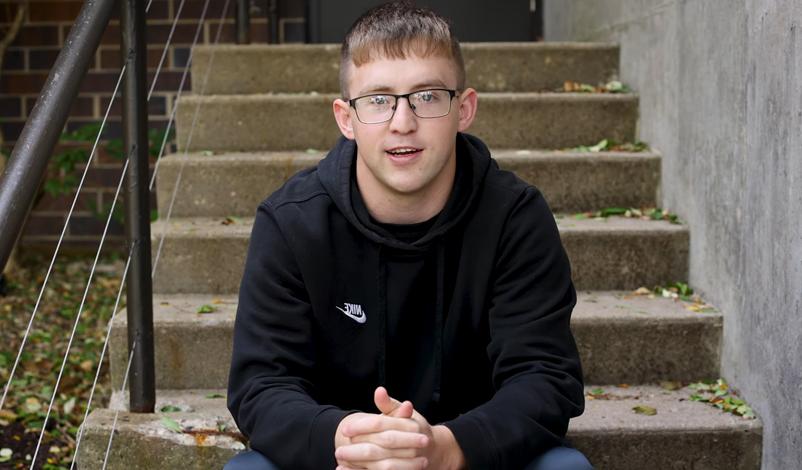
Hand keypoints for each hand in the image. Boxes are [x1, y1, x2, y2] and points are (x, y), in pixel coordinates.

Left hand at [334, 387, 464, 469]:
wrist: (434, 452)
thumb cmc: (414, 430)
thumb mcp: (404, 414)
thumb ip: (389, 404)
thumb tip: (379, 390)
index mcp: (411, 426)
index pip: (381, 424)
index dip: (362, 426)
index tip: (345, 429)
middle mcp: (413, 444)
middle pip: (381, 445)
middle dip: (357, 448)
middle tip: (339, 449)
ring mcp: (411, 462)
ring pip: (383, 465)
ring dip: (360, 464)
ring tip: (342, 461)